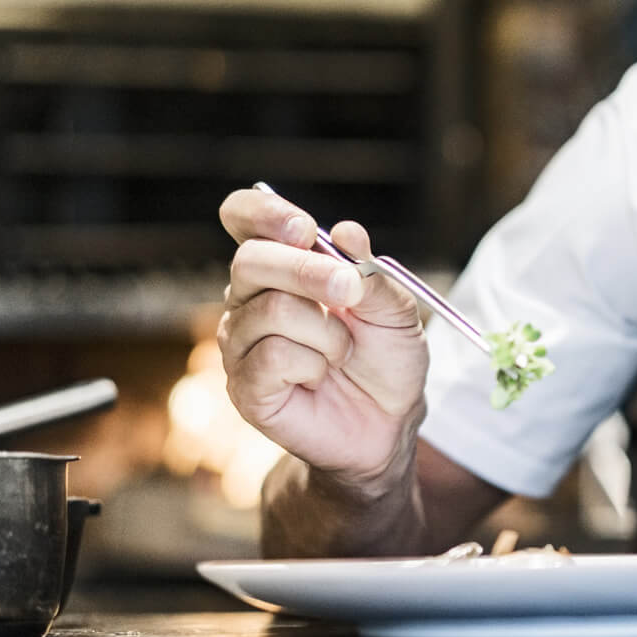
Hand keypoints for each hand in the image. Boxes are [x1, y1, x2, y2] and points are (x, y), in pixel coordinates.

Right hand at [217, 187, 429, 487]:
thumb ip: (371, 273)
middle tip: (350, 291)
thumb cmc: (386, 359)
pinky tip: (319, 377)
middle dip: (308, 272)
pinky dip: (312, 364)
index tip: (303, 228)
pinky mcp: (244, 386)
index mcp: (282, 266)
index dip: (262, 213)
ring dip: (325, 331)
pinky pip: (270, 357)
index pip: (243, 218)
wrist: (389, 424)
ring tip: (342, 351)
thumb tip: (345, 232)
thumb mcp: (395, 310)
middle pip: (251, 260)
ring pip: (269, 311)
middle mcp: (250, 298)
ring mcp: (240, 343)